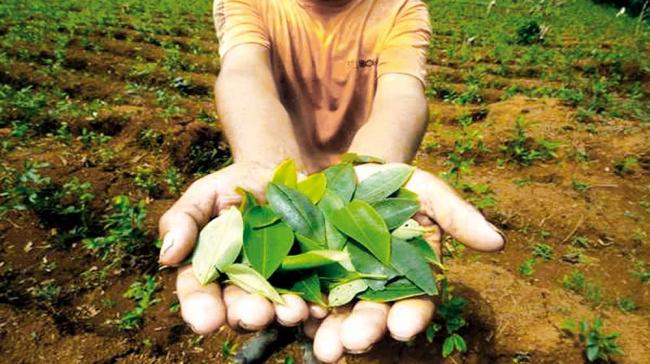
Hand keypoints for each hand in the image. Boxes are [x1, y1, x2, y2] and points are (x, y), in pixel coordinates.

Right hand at [158, 162, 321, 333]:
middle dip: (247, 314)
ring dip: (283, 313)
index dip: (200, 308)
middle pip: (239, 307)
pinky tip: (319, 305)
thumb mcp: (204, 194)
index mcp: (209, 270)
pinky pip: (311, 294)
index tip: (206, 320)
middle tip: (256, 313)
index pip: (199, 293)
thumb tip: (167, 254)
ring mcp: (275, 284)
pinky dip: (315, 303)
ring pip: (276, 307)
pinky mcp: (307, 277)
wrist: (280, 174)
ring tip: (292, 310)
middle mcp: (240, 285)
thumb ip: (183, 220)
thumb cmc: (234, 186)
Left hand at [309, 163, 504, 362]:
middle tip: (353, 342)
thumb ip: (457, 215)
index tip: (403, 327)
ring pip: (333, 317)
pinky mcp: (301, 278)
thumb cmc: (390, 184)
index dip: (411, 316)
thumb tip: (498, 242)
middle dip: (363, 331)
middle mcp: (371, 291)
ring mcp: (334, 287)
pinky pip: (298, 298)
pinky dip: (294, 310)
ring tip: (323, 347)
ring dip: (328, 334)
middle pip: (370, 317)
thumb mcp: (425, 190)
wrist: (342, 175)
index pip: (414, 303)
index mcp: (405, 278)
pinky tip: (288, 317)